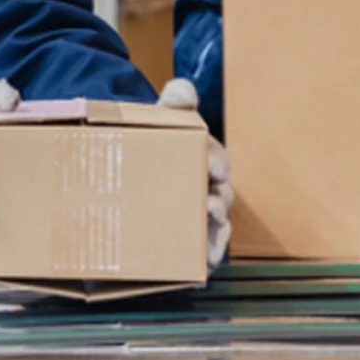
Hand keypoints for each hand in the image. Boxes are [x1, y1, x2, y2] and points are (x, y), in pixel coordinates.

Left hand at [157, 78, 233, 272]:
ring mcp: (202, 212)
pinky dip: (208, 257)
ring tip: (210, 241)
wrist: (137, 160)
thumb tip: (183, 89)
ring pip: (217, 224)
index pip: (217, 159)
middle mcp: (210, 186)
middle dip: (219, 201)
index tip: (211, 166)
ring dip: (217, 232)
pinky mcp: (192, 236)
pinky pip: (206, 248)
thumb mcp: (166, 115)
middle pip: (222, 195)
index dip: (216, 162)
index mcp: (206, 157)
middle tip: (210, 205)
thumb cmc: (159, 139)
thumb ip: (176, 100)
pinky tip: (204, 269)